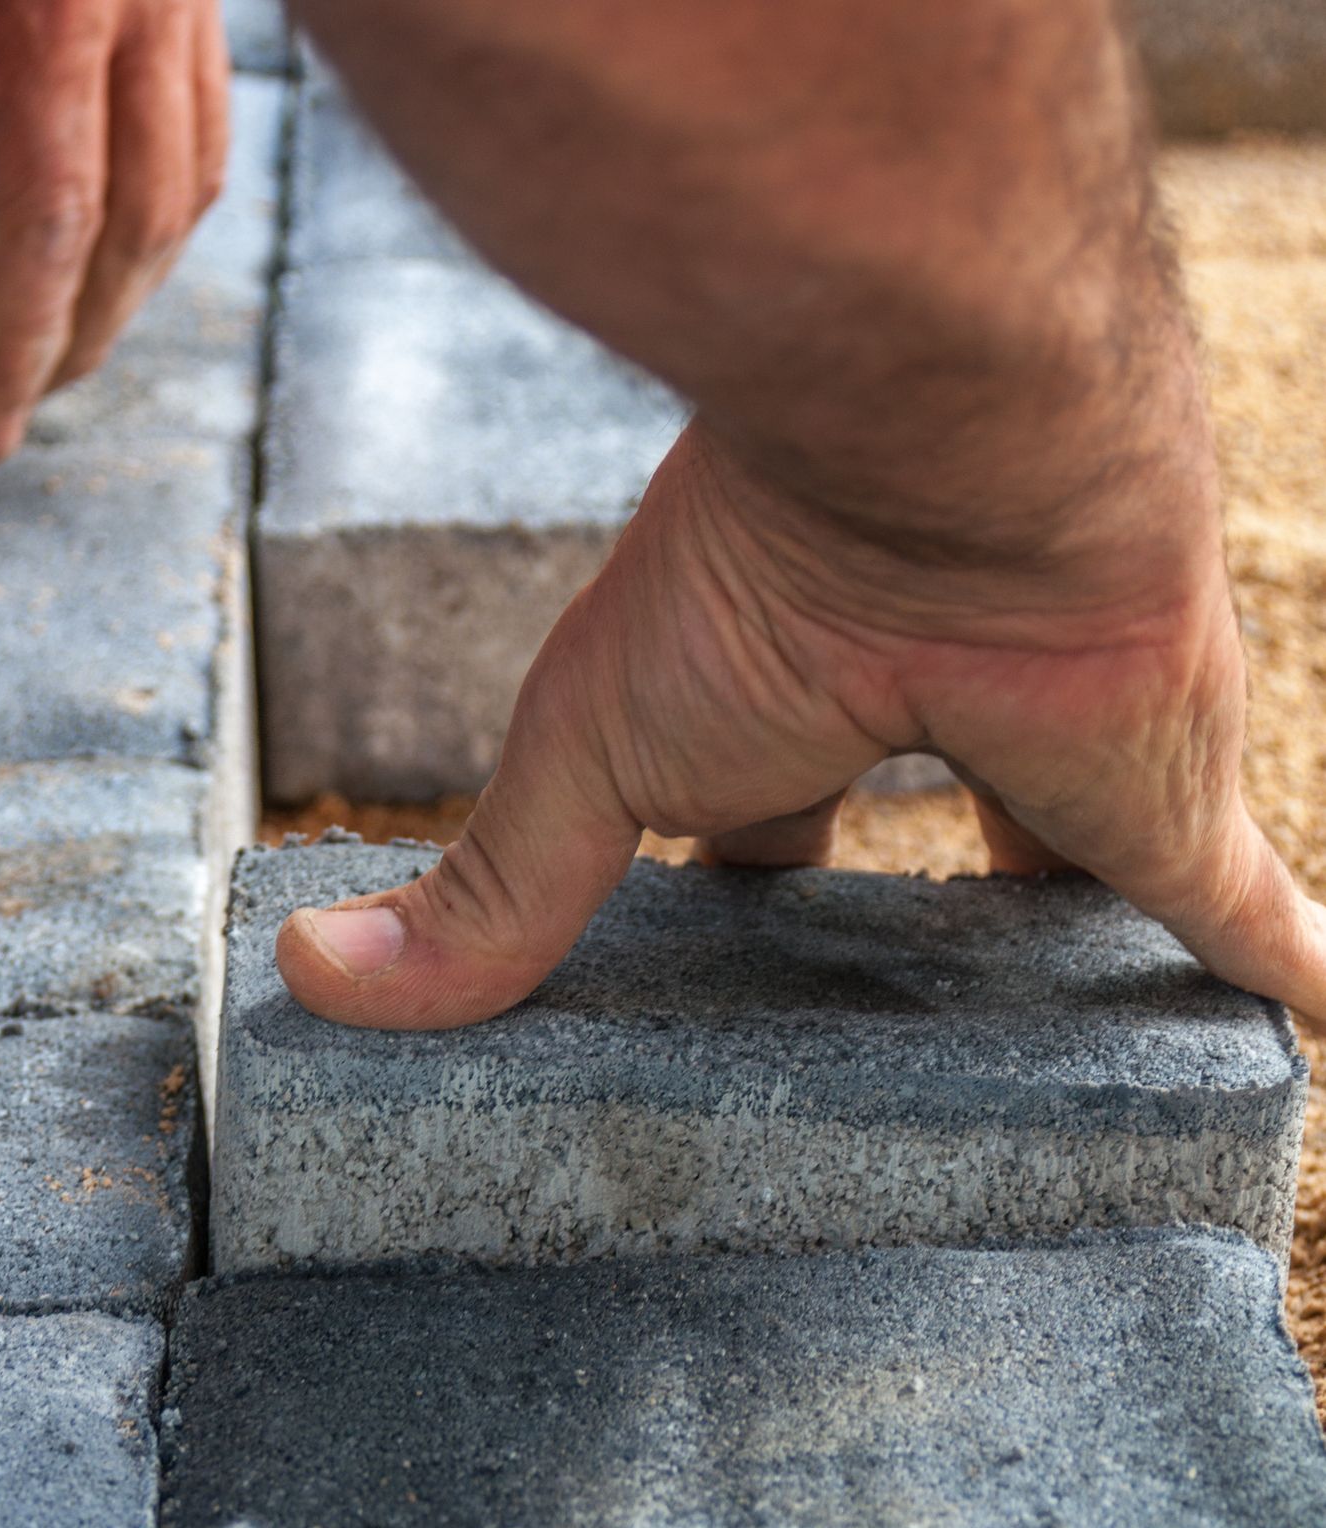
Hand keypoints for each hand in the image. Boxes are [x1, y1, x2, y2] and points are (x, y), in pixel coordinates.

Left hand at [0, 0, 229, 459]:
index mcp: (51, 9)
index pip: (51, 220)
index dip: (19, 340)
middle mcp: (141, 4)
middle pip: (137, 222)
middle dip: (79, 334)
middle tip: (18, 396)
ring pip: (185, 185)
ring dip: (130, 283)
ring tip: (65, 337)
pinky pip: (202, 124)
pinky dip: (163, 204)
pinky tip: (115, 244)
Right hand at [276, 419, 1325, 1031]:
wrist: (939, 464)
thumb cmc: (746, 583)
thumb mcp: (593, 763)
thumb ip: (488, 896)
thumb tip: (307, 984)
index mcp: (794, 723)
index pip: (778, 836)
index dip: (767, 908)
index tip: (754, 981)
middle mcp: (941, 738)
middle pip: (944, 870)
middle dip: (937, 948)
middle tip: (932, 1042)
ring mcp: (1065, 772)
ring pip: (1091, 893)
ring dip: (1093, 962)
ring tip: (1101, 1058)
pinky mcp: (1172, 805)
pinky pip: (1248, 921)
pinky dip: (1277, 976)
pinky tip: (1306, 1041)